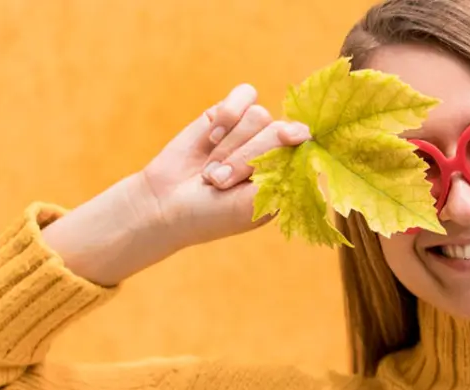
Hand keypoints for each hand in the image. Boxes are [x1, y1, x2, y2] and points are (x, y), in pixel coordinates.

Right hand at [134, 83, 311, 249]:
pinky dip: (228, 115)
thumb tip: (305, 135)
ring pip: (259, 115)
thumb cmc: (213, 214)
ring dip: (231, 143)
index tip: (290, 141)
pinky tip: (212, 136)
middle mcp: (273, 152)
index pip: (305, 147)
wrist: (165, 205)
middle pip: (279, 130)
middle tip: (220, 180)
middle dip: (247, 157)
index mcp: (287, 176)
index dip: (297, 141)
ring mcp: (250, 132)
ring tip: (212, 168)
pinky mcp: (226, 115)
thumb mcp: (254, 202)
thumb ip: (283, 170)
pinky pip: (244, 95)